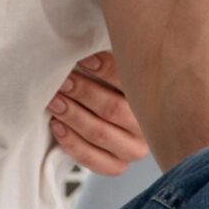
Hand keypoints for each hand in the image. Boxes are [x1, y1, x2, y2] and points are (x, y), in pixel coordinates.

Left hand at [48, 51, 148, 175]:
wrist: (115, 120)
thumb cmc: (114, 86)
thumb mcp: (120, 69)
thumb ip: (114, 58)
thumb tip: (88, 42)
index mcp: (155, 97)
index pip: (131, 81)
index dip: (106, 69)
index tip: (83, 60)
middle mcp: (148, 126)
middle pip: (113, 109)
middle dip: (83, 93)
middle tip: (62, 82)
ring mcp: (133, 149)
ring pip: (99, 133)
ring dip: (72, 115)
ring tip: (53, 101)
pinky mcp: (117, 165)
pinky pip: (93, 159)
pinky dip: (71, 142)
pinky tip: (57, 126)